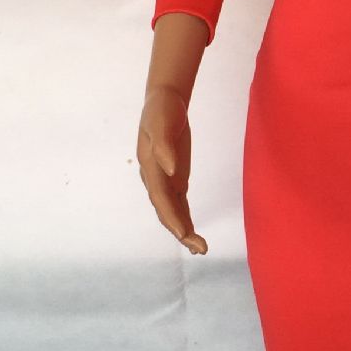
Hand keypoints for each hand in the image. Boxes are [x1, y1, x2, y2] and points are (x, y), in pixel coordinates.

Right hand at [136, 84, 207, 253]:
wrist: (164, 101)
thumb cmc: (162, 110)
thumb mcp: (162, 123)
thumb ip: (165, 145)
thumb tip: (170, 169)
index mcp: (150, 167)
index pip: (160, 197)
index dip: (171, 216)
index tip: (184, 232)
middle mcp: (155, 178)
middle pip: (166, 210)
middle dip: (180, 230)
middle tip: (200, 248)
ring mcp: (164, 180)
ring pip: (172, 211)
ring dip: (184, 231)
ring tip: (201, 249)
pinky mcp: (175, 179)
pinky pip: (179, 205)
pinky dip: (186, 220)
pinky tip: (193, 235)